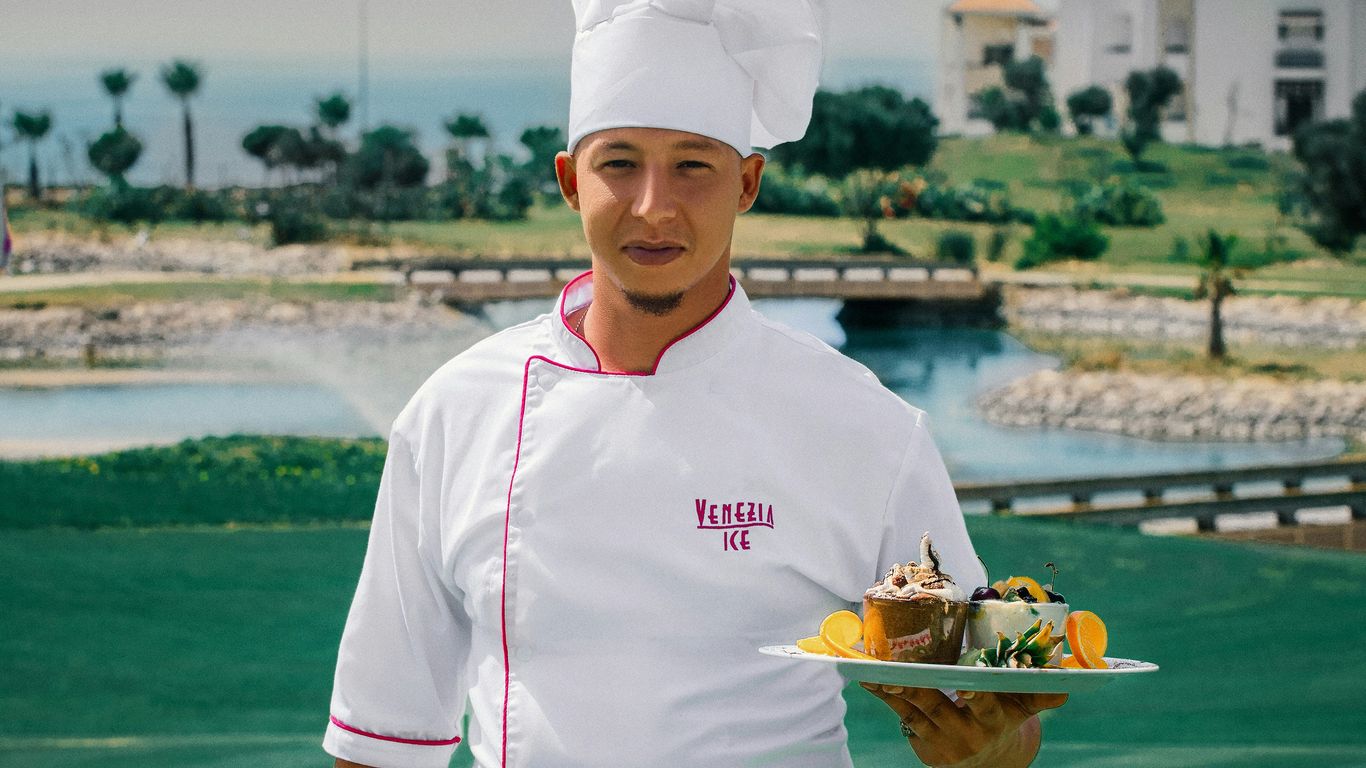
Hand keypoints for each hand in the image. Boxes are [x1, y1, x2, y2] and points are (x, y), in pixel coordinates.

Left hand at [860, 683, 1066, 766]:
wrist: (985, 762)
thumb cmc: (1002, 719)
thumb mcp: (1021, 709)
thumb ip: (1038, 694)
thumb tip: (1065, 685)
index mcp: (995, 719)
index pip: (989, 706)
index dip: (980, 697)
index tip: (969, 687)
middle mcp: (968, 732)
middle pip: (942, 707)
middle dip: (922, 690)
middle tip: (903, 674)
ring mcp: (943, 739)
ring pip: (917, 710)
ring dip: (895, 689)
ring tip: (875, 671)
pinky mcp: (923, 741)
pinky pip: (902, 715)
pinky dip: (885, 695)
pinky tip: (868, 677)